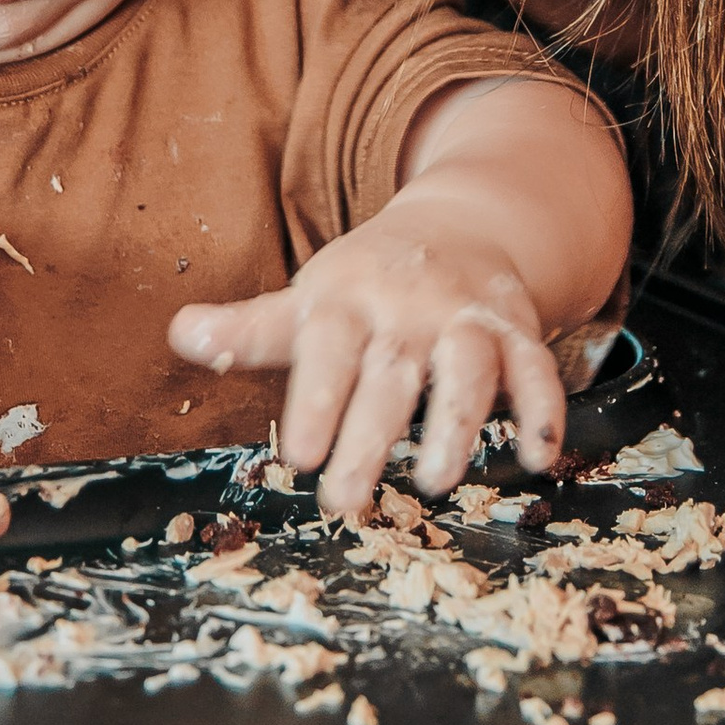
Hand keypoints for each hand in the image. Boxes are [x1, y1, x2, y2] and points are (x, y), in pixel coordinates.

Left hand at [168, 205, 571, 513]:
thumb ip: (250, 331)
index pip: (327, 352)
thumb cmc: (368, 284)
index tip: (299, 459)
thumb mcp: (308, 301)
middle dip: (368, 438)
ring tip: (437, 480)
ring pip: (468, 369)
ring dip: (457, 423)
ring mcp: (465, 319)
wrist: (460, 226)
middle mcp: (408, 309)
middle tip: (344, 499)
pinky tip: (539, 457)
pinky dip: (543, 409)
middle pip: (390, 375)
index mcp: (347, 301)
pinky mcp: (515, 332)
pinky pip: (535, 368)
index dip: (314, 404)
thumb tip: (181, 335)